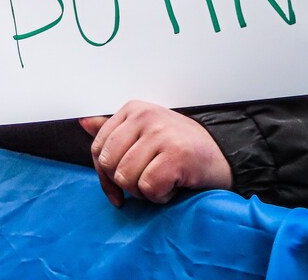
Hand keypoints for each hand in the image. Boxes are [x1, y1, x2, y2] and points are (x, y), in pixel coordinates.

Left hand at [79, 101, 231, 207]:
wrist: (224, 154)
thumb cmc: (181, 146)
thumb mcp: (145, 132)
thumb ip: (114, 129)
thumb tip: (84, 123)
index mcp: (133, 110)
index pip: (98, 149)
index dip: (104, 176)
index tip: (116, 190)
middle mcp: (145, 118)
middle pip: (110, 165)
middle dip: (125, 184)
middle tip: (147, 182)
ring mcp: (160, 134)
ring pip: (126, 178)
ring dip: (144, 192)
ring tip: (162, 182)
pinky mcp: (176, 155)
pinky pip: (148, 188)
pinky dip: (160, 196)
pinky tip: (173, 186)